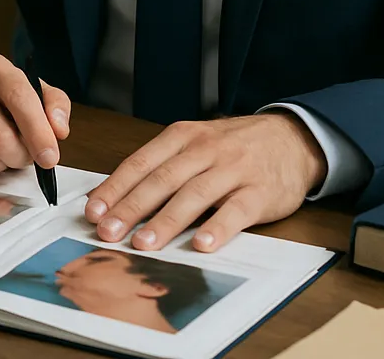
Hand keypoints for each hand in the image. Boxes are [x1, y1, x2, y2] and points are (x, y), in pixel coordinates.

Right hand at [0, 53, 70, 173]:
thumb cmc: (5, 92)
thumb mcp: (35, 90)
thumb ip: (55, 106)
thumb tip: (58, 131)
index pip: (19, 99)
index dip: (37, 132)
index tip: (49, 158)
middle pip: (0, 138)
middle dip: (20, 157)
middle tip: (24, 155)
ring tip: (1, 149)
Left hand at [83, 113, 327, 252]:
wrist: (290, 138)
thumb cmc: (231, 146)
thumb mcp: (194, 143)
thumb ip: (163, 166)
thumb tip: (119, 197)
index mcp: (181, 137)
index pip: (140, 163)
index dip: (115, 188)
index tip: (93, 210)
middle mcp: (203, 150)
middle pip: (161, 180)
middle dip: (130, 208)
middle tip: (107, 232)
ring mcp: (232, 170)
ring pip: (193, 196)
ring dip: (165, 221)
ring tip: (143, 244)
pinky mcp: (259, 192)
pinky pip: (235, 211)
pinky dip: (217, 228)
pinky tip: (200, 245)